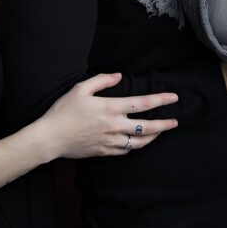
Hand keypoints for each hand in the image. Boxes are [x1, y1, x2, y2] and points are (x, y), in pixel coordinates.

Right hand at [36, 73, 178, 158]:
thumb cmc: (63, 111)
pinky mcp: (105, 152)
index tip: (174, 98)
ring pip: (140, 142)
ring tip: (161, 132)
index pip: (142, 104)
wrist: (51, 138)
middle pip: (147, 127)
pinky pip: (127, 150)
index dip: (160, 100)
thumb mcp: (80, 89)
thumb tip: (119, 76)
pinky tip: (138, 141)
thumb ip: (101, 80)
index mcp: (110, 108)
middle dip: (165, 124)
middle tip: (175, 122)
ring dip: (153, 137)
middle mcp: (115, 126)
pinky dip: (136, 145)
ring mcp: (111, 141)